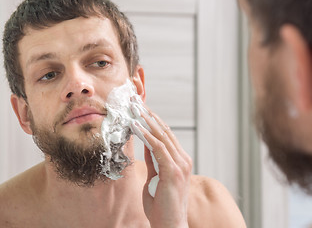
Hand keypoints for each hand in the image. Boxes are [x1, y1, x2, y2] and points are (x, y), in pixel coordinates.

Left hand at [137, 107, 192, 227]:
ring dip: (146, 120)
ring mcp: (180, 164)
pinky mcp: (173, 171)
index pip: (165, 134)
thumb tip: (146, 144)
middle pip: (164, 130)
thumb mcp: (155, 177)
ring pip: (162, 135)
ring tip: (134, 108)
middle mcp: (182, 159)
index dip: (152, 120)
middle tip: (135, 101)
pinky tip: (136, 126)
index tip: (140, 108)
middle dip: (148, 114)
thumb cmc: (162, 205)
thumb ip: (153, 161)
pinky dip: (147, 135)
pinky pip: (158, 148)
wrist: (170, 225)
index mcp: (180, 160)